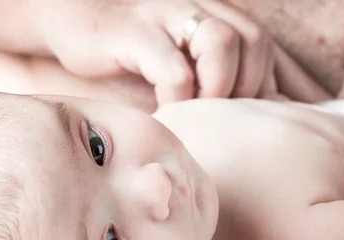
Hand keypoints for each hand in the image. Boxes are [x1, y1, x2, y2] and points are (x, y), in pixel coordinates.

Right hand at [43, 0, 330, 104]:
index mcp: (215, 17)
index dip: (266, 89)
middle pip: (255, 41)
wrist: (76, 23)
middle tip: (220, 122)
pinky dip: (178, 101)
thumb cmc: (133, 56)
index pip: (266, 49)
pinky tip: (166, 117)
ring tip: (198, 116)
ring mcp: (168, 17)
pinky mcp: (137, 33)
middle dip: (247, 89)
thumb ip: (212, 85)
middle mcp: (199, 10)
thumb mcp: (180, 67)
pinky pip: (175, 70)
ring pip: (222, 43)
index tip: (250, 124)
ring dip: (218, 90)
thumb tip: (246, 123)